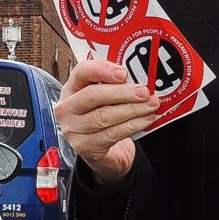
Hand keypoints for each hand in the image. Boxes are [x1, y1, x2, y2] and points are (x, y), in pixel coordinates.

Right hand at [55, 61, 159, 186]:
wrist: (102, 150)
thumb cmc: (105, 116)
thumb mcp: (106, 97)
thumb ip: (116, 85)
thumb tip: (140, 78)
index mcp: (72, 88)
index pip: (81, 72)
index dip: (102, 70)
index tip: (124, 73)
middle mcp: (67, 108)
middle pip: (92, 95)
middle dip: (122, 93)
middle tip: (144, 92)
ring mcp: (73, 129)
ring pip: (104, 116)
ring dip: (132, 110)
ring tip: (151, 105)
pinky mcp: (84, 146)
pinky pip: (112, 133)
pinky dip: (132, 125)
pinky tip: (146, 119)